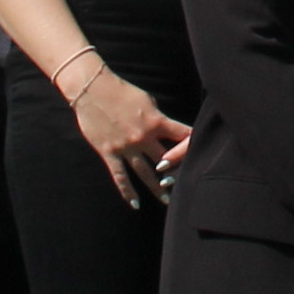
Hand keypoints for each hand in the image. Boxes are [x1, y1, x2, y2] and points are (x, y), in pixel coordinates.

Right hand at [66, 66, 188, 204]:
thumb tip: (168, 130)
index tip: (201, 154)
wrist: (92, 88)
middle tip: (184, 185)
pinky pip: (120, 177)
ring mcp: (126, 147)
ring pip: (145, 173)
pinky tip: (136, 205)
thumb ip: (158, 118)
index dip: (193, 145)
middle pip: (166, 159)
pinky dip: (128, 192)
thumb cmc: (122, 90)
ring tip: (166, 201)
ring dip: (157, 188)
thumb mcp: (148, 100)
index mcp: (156, 122)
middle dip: (176, 172)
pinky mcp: (109, 152)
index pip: (183, 137)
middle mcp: (143, 137)